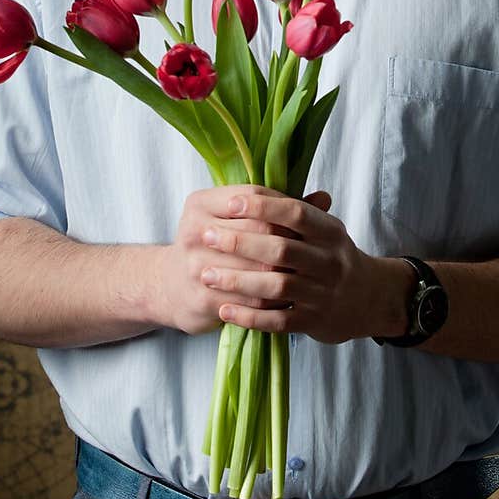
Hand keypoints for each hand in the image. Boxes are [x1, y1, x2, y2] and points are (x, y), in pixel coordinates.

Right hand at [158, 185, 304, 335]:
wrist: (173, 287)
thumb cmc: (215, 245)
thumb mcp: (235, 219)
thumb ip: (277, 207)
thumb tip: (325, 198)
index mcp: (200, 203)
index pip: (251, 196)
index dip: (282, 207)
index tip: (304, 219)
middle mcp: (193, 231)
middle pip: (256, 232)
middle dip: (287, 241)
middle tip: (314, 250)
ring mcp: (195, 266)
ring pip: (256, 268)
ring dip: (285, 274)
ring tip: (307, 276)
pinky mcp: (202, 298)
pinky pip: (248, 300)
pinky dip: (272, 301)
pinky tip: (288, 299)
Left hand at [197, 185, 406, 343]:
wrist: (369, 300)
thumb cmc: (334, 257)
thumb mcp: (325, 230)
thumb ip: (295, 211)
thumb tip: (252, 185)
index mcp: (330, 232)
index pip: (296, 213)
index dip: (263, 207)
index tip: (230, 202)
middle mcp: (330, 261)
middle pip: (281, 249)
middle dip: (240, 242)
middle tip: (206, 236)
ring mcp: (323, 293)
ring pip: (277, 286)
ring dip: (238, 281)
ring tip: (206, 274)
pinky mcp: (314, 321)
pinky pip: (278, 320)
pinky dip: (250, 316)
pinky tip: (224, 310)